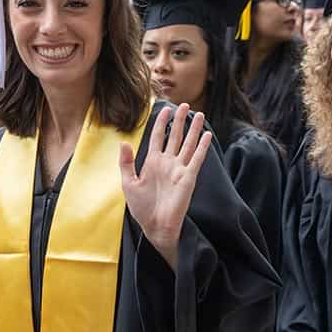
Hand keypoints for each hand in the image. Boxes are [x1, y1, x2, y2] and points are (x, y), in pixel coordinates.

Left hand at [119, 104, 212, 271]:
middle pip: (175, 136)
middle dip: (179, 121)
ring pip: (188, 144)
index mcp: (152, 162)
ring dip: (194, 130)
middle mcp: (168, 163)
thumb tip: (124, 142)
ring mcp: (179, 170)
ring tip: (199, 114)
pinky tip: (207, 135)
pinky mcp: (188, 178)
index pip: (158, 137)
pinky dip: (202, 147)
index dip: (161, 122)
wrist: (155, 226)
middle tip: (184, 105)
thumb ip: (126, 163)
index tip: (165, 108)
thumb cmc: (141, 208)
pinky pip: (196, 159)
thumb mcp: (128, 183)